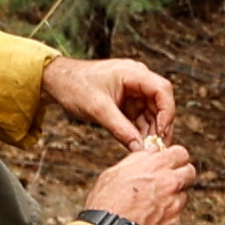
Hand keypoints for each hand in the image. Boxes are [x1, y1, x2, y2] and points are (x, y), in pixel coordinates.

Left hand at [43, 55, 179, 144]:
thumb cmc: (75, 86)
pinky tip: (138, 145)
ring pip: (152, 113)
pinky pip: (140, 117)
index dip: (167, 112)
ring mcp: (133, 91)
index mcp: (133, 73)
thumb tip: (139, 148)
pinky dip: (140, 130)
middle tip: (158, 148)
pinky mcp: (127, 101)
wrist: (57, 81)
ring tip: (148, 151)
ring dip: (151, 131)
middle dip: (160, 126)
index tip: (161, 133)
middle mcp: (137, 80)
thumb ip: (120, 128)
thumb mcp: (98, 109)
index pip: (162, 90)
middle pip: (161, 103)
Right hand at [81, 136, 197, 224]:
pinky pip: (176, 216)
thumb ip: (137, 160)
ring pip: (183, 196)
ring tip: (151, 205)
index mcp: (156, 166)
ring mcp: (175, 204)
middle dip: (181, 175)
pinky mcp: (174, 224)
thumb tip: (149, 153)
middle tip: (168, 181)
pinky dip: (166, 217)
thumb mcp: (115, 172)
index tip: (169, 163)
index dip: (174, 157)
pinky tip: (150, 220)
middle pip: (190, 172)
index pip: (181, 153)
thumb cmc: (106, 202)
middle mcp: (170, 183)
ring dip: (173, 197)